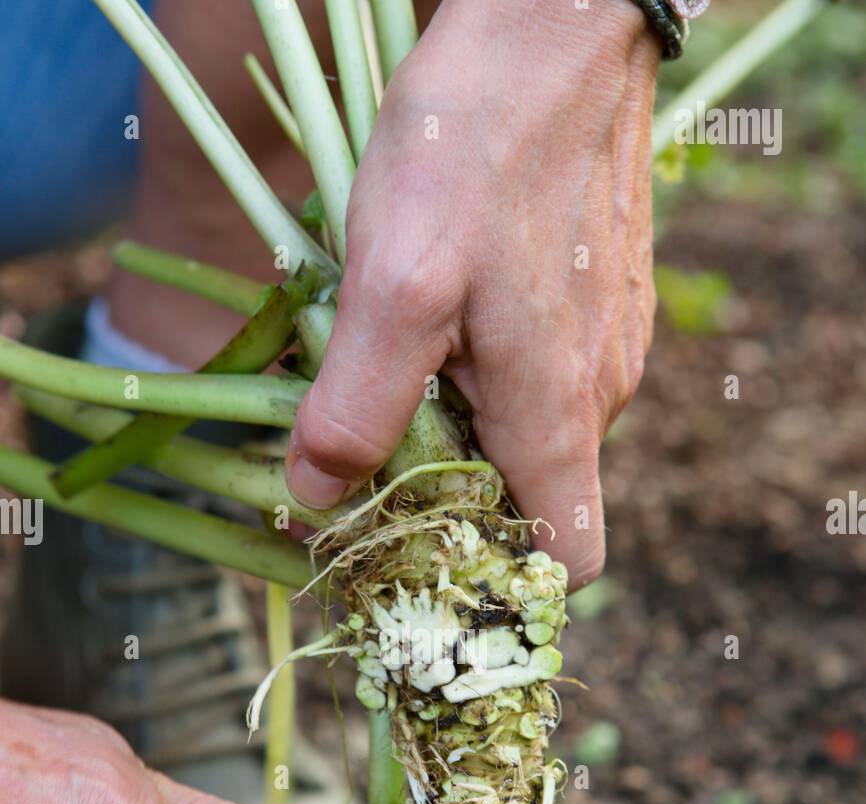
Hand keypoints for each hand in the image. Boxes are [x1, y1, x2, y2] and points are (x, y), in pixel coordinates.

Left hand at [286, 0, 658, 587]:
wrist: (553, 23)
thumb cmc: (473, 147)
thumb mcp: (392, 285)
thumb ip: (357, 410)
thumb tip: (317, 502)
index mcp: (556, 417)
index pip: (564, 563)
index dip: (499, 580)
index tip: (422, 552)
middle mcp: (597, 396)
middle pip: (529, 499)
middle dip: (450, 490)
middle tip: (369, 434)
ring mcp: (602, 343)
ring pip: (526, 430)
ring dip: (457, 419)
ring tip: (397, 350)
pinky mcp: (594, 297)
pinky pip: (538, 370)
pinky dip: (482, 367)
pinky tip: (440, 305)